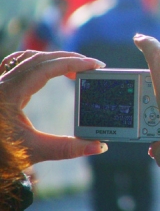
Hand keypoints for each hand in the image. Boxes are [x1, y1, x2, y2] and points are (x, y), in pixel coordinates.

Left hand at [0, 50, 108, 165]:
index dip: (73, 63)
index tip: (94, 65)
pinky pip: (22, 65)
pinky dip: (41, 64)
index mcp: (8, 93)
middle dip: (69, 59)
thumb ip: (68, 148)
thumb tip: (99, 146)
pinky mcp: (2, 89)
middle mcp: (3, 84)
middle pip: (39, 58)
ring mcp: (1, 84)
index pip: (46, 68)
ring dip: (55, 60)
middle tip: (92, 67)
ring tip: (76, 69)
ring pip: (30, 59)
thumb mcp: (33, 152)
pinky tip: (51, 71)